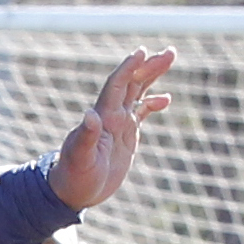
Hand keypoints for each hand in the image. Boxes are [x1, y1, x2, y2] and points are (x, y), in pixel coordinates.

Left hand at [47, 49, 177, 213]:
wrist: (73, 191)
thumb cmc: (73, 176)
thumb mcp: (80, 158)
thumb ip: (85, 137)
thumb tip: (89, 115)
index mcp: (102, 117)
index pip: (117, 85)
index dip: (129, 68)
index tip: (143, 52)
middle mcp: (111, 115)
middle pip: (131, 83)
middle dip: (149, 66)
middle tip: (170, 52)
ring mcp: (119, 124)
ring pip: (138, 92)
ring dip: (152, 76)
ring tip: (169, 59)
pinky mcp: (126, 135)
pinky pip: (141, 113)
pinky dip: (152, 104)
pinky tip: (166, 99)